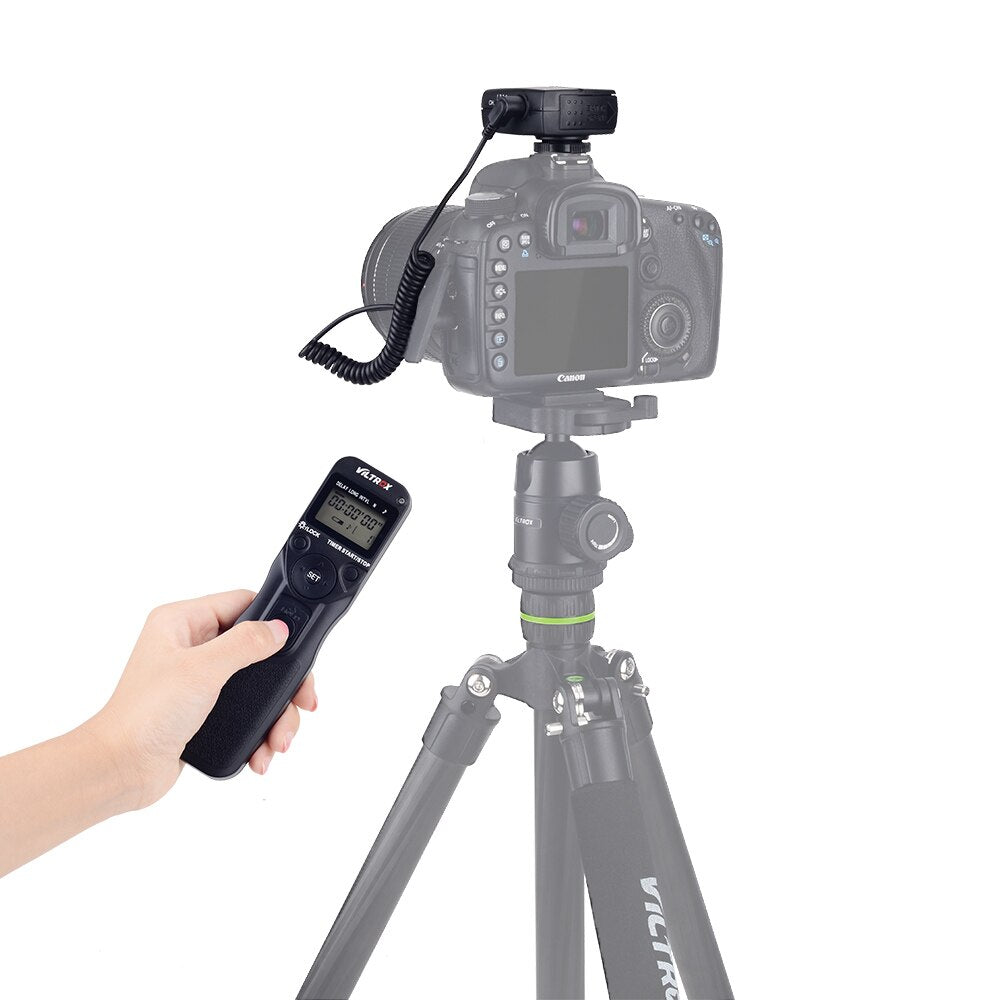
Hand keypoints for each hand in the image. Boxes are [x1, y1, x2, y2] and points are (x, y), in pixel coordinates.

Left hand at [87, 590, 317, 807]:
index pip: (242, 603)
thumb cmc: (143, 716)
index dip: (273, 620)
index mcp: (182, 622)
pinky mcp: (204, 711)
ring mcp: (198, 680)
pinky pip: (247, 712)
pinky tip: (264, 751)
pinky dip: (261, 731)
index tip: (297, 642)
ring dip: (276, 713)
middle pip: (258, 649)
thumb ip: (245, 644)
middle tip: (302, 700)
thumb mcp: (202, 671)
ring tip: (280, 739)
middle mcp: (191, 647)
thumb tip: (279, 628)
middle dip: (283, 680)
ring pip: (257, 685)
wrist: (120, 771)